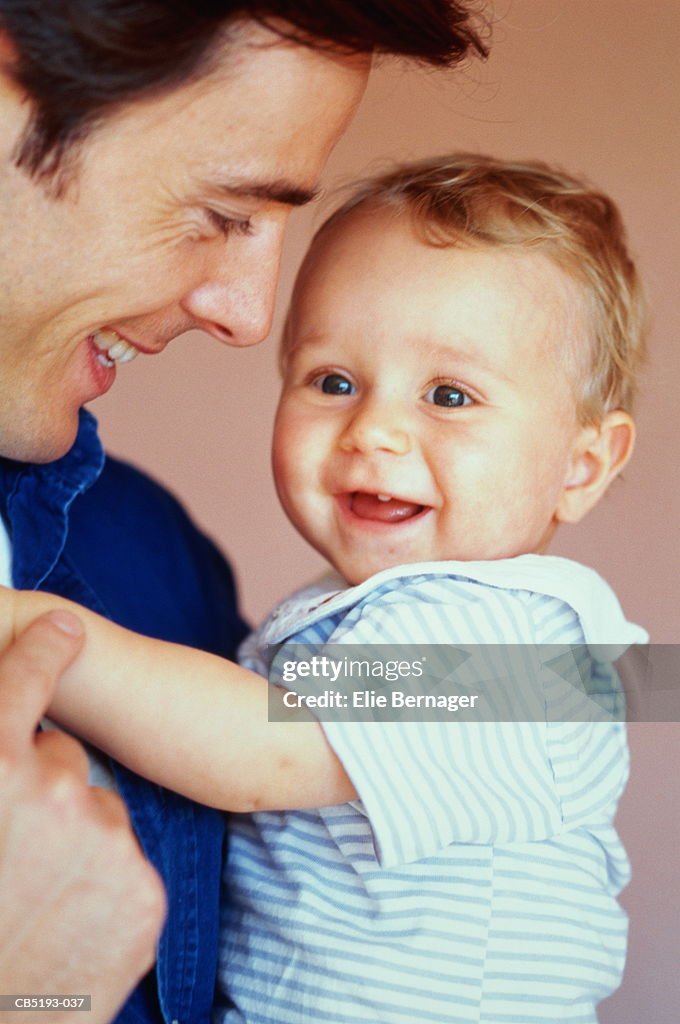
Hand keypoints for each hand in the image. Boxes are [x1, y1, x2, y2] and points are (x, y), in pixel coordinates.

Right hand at [0, 612, 165, 1023]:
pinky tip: (69, 923)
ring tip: (39, 898)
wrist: (0, 1020)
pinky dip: (102, 885)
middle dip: (44, 788)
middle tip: (15, 850)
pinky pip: (123, 863)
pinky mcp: (142, 890)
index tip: (65, 624)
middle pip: (64, 759)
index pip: (23, 680)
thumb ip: (2, 768)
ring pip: (97, 814)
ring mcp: (105, 841)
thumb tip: (22, 744)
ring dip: (74, 841)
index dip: (44, 647)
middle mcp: (54, 792)